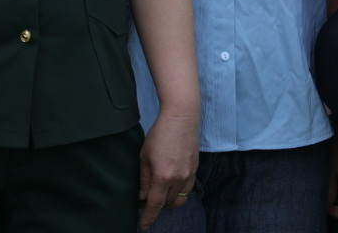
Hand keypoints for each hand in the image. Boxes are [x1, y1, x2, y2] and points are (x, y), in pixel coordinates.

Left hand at [137, 108, 197, 229]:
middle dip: (156, 208)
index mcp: (163, 176)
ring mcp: (189, 174)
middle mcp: (179, 178)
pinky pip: (187, 189)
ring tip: (158, 194)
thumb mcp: (144, 157)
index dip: (148, 217)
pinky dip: (178, 192)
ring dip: (168, 201)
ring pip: (180, 199)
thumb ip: (144, 179)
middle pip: (168, 204)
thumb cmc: (160, 134)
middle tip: (145, 202)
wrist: (182, 116)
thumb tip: (142, 197)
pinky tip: (170, 185)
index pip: (154, 205)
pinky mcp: (195, 168)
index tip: (143, 226)